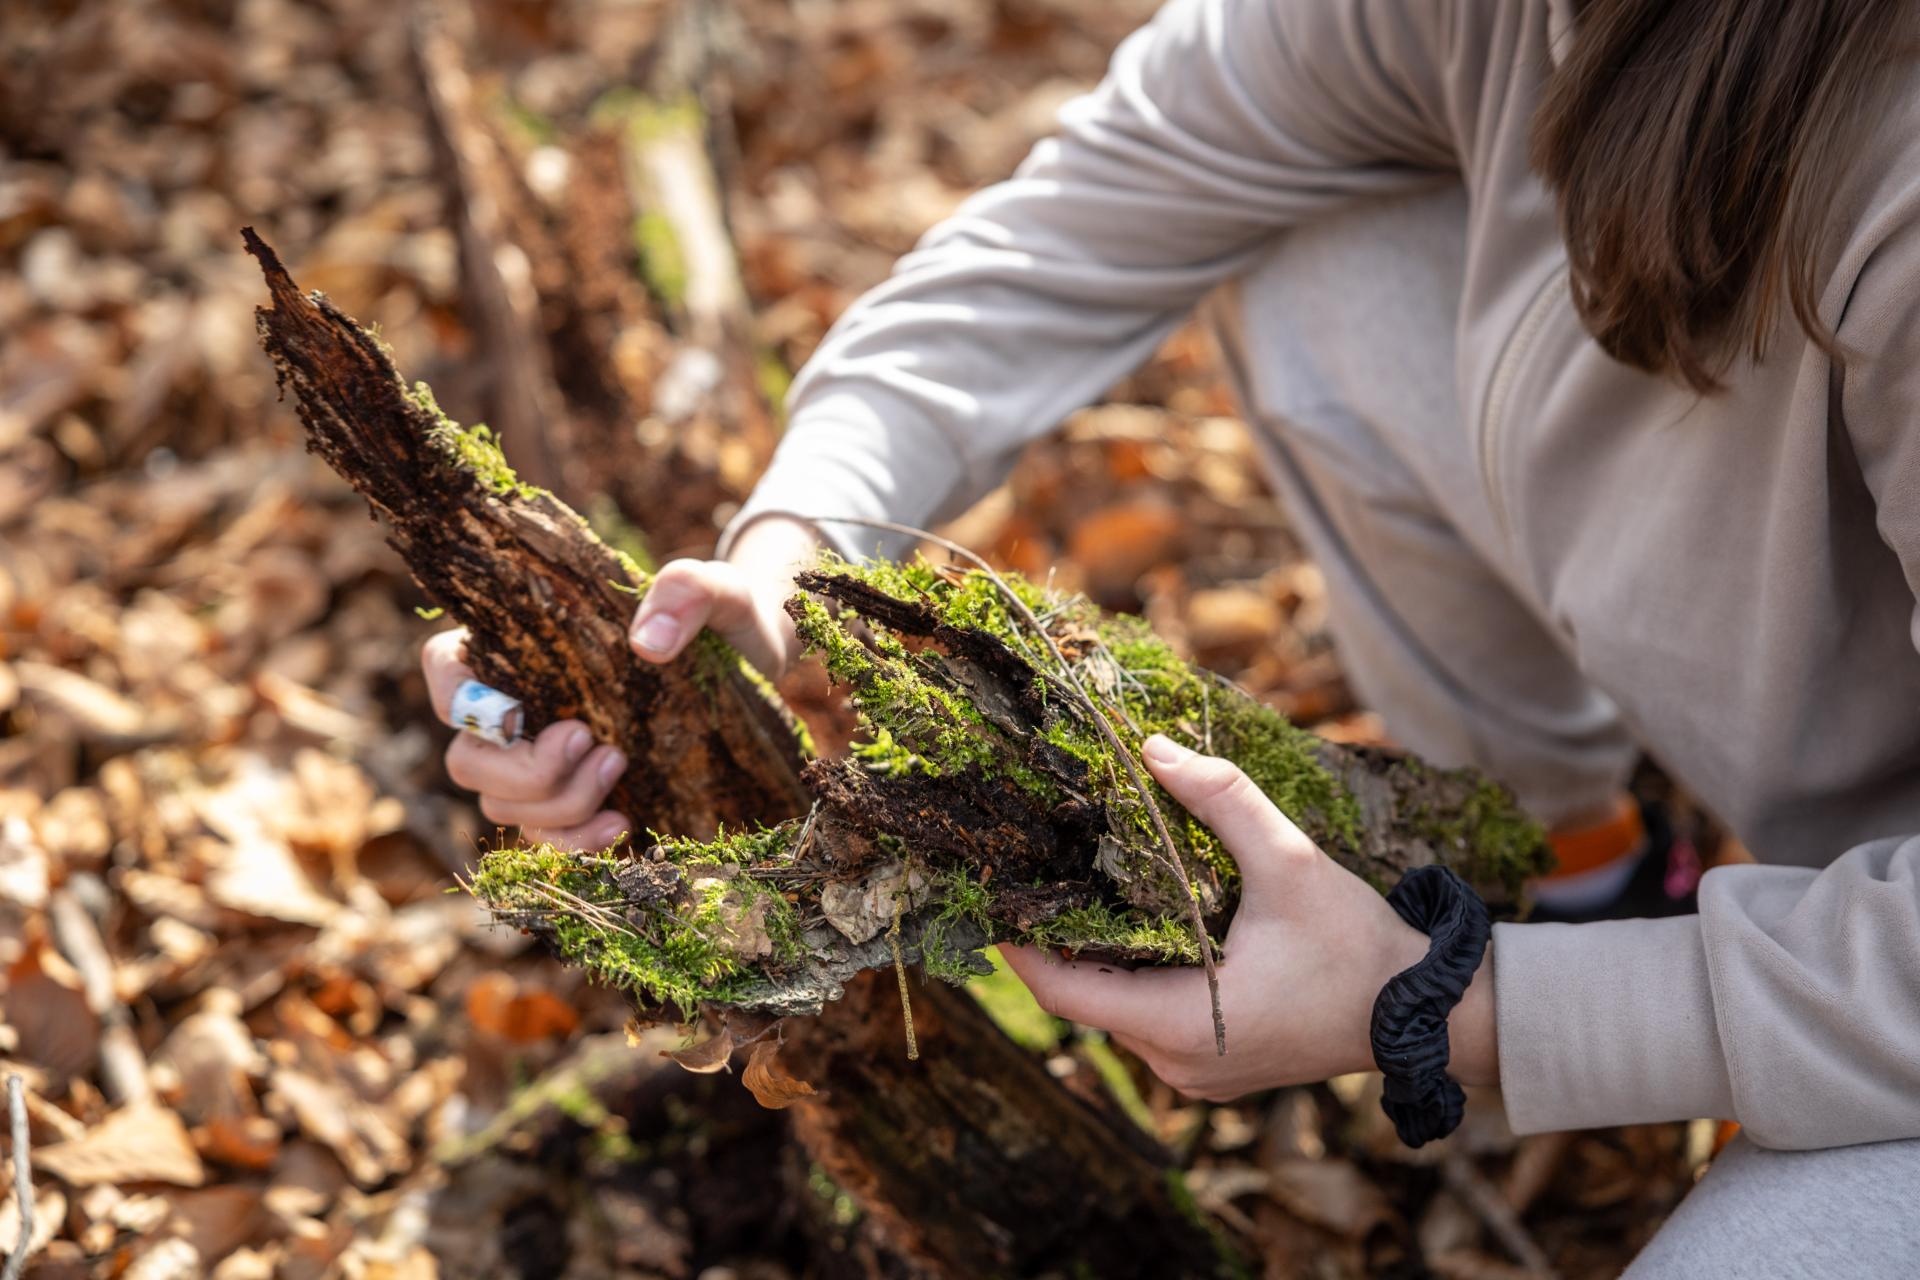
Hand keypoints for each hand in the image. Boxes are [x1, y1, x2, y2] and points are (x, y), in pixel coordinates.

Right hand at [420, 518, 819, 851]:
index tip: (525, 713)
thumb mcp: (718, 592)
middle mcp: (519, 705)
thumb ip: (686, 590)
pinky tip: (623, 822)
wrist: (756, 663)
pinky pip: (542, 840)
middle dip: (524, 771)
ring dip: (556, 806)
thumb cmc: (724, 616)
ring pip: (501, 805)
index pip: (445, 672)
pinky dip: (574, 843)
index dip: (463, 706)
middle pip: (466, 759)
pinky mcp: (575, 796)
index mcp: (523, 642)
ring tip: (620, 765)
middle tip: (592, 742)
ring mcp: (541, 757)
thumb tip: (647, 643)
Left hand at [999, 735, 1497, 1101]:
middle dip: (1057, 941)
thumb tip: (1152, 749)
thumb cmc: (1357, 944)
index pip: (1064, 994)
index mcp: (1185, 1023)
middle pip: (1084, 1001)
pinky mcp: (1214, 1068)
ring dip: (1098, 959)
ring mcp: (1196, 1074)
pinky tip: (1137, 928)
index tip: (990, 898)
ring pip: (1115, 1013)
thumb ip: (1222, 801)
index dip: (1019, 947)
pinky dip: (1133, 978)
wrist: (1423, 1011)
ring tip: (1078, 892)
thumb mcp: (1290, 861)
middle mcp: (1179, 1062)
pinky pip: (1148, 1023)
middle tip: (1033, 876)